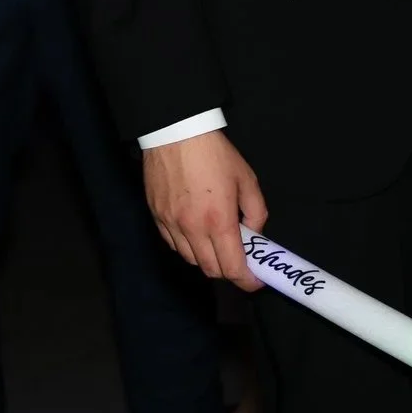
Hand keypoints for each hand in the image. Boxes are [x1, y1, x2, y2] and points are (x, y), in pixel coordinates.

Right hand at [143, 129, 267, 290]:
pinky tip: (194, 233)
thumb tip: (253, 234)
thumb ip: (256, 213)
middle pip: (211, 269)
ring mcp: (170, 223)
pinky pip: (171, 243)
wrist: (175, 132)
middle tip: (238, 260)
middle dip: (228, 271)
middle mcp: (192, 229)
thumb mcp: (247, 180)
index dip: (247, 281)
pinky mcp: (155, 214)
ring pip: (190, 259)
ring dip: (206, 259)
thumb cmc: (215, 155)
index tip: (255, 279)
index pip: (232, 269)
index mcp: (219, 221)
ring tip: (215, 244)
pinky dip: (186, 246)